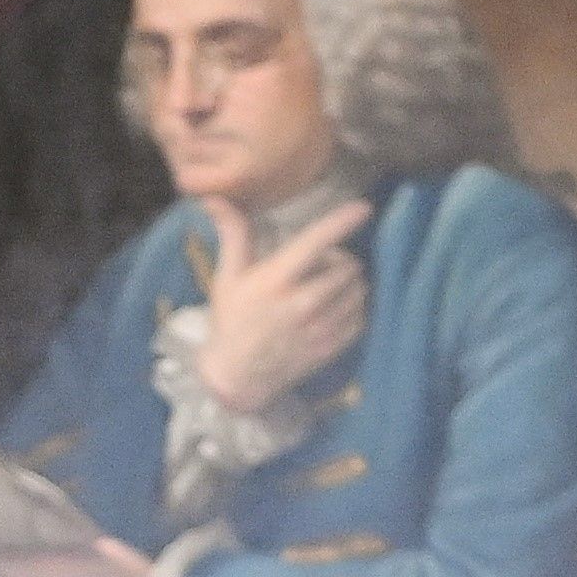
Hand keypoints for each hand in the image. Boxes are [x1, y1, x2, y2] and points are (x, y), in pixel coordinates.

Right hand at [195, 196, 370, 414]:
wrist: (236, 378)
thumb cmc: (231, 322)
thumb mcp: (227, 277)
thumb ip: (232, 235)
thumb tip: (213, 198)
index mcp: (275, 281)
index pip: (316, 243)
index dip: (342, 221)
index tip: (363, 208)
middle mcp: (302, 304)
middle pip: (346, 267)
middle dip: (341, 260)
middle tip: (324, 266)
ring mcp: (319, 329)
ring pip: (357, 291)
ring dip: (351, 283)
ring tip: (332, 286)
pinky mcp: (329, 348)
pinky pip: (359, 317)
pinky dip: (355, 308)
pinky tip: (338, 308)